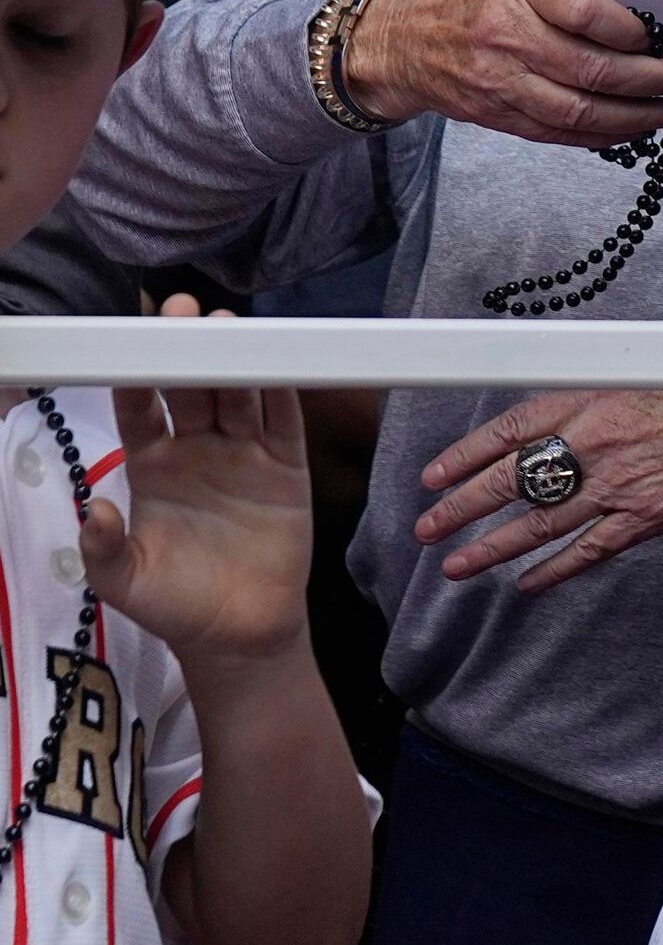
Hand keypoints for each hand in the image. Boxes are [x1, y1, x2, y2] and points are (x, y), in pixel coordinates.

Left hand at [78, 313, 310, 666]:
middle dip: (188, 347)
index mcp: (152, 469)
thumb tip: (94, 509)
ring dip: (236, 357)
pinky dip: (283, 387)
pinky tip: (277, 359)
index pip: (142, 410)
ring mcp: (244, 454)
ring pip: (240, 392)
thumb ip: (103, 548)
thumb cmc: (175, 604)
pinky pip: (284, 418)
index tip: (134, 343)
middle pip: (193, 386)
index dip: (139, 375)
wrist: (239, 632)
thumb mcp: (124, 583)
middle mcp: (197, 451)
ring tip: (231, 322)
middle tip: (185, 311)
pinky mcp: (287, 466)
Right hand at [343, 0, 662, 146]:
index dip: (635, 33)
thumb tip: (641, 33)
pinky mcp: (494, 114)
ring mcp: (499, 81)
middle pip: (593, 70)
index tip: (662, 39)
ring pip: (579, 110)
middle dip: (653, 81)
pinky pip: (556, 132)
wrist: (397, 39)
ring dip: (636, 117)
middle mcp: (507, 36)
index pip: (590, 14)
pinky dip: (601, 136)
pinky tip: (632, 131)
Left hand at [412, 388, 662, 588]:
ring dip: (493, 547)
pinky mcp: (645, 518)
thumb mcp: (649, 378)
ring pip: (541, 522)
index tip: (436, 475)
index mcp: (598, 398)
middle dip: (463, 506)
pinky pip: (588, 551)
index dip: (467, 453)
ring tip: (456, 565)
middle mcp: (601, 442)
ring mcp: (621, 484)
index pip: (513, 427)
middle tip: (429, 527)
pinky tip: (527, 584)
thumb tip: (551, 414)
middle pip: (514, 477)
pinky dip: (554, 571)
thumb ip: (598, 397)